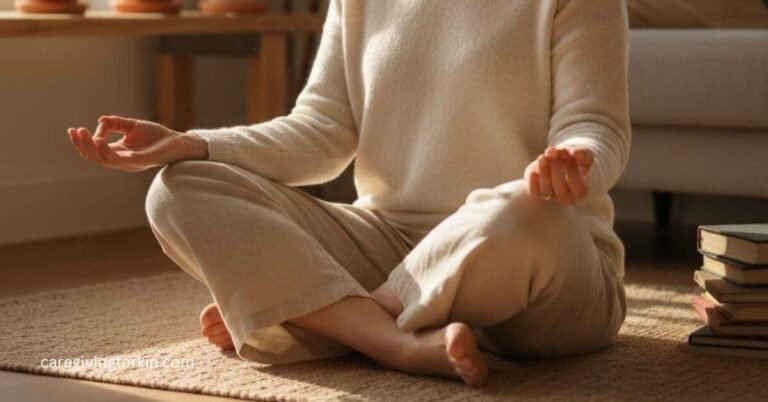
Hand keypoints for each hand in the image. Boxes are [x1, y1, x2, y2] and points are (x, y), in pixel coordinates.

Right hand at [67, 116, 207, 171]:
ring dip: (92, 148)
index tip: (73, 129)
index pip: (94, 151)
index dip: (82, 142)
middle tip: (76, 132)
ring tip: (85, 135)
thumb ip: (115, 123)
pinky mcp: (140, 162)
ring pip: (104, 160)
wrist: (178, 142)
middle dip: (83, 145)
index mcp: (118, 152)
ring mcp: (130, 162)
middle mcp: (121, 160)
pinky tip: (100, 142)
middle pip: (95, 157)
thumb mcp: (132, 125)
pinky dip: (107, 152)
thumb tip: (100, 120)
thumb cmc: (157, 136)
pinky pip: (120, 160)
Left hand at [524, 146, 592, 204]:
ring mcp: (550, 197)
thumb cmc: (574, 157)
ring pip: (545, 190)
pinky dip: (532, 179)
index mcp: (581, 191)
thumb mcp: (583, 153)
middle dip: (557, 169)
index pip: (579, 187)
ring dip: (543, 171)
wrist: (559, 159)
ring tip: (543, 156)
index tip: (571, 156)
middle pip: (560, 189)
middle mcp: (566, 198)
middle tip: (555, 154)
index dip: (573, 171)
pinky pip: (533, 192)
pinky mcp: (537, 193)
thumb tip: (575, 153)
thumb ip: (582, 153)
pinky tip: (535, 168)